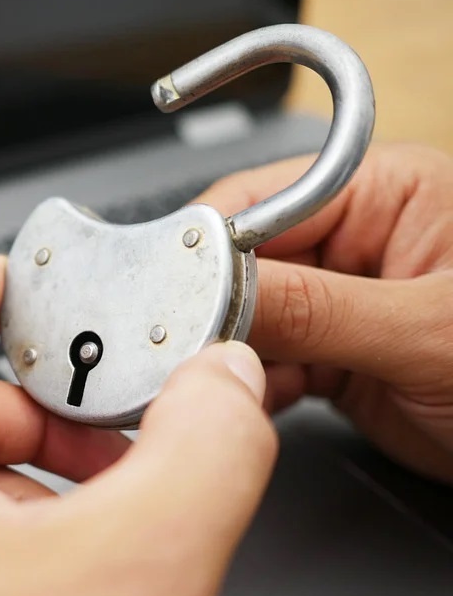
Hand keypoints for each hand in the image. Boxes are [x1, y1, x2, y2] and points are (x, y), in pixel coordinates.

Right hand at [194, 142, 452, 483]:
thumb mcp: (428, 332)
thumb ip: (316, 308)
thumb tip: (213, 288)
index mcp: (385, 194)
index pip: (264, 201)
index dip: (207, 242)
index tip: (168, 289)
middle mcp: (356, 241)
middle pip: (244, 261)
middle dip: (209, 306)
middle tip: (178, 347)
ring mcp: (342, 301)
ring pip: (249, 317)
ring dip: (227, 352)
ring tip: (212, 383)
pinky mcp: (335, 354)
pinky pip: (268, 360)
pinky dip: (250, 385)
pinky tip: (245, 402)